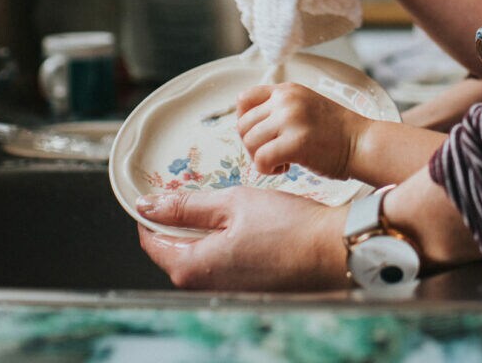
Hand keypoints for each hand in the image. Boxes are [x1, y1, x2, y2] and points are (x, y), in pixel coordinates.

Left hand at [136, 188, 348, 290]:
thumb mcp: (232, 202)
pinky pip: (220, 263)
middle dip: (178, 221)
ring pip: (198, 255)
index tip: (160, 192)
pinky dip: (222, 241)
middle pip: (173, 250)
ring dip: (202, 230)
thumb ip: (186, 205)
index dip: (152, 213)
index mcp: (193, 266)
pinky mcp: (245, 287)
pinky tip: (242, 224)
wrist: (332, 250)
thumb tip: (148, 205)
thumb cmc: (288, 227)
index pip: (151, 240)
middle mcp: (205, 285)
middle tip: (196, 192)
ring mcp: (226, 289)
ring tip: (224, 205)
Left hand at [236, 82, 371, 178]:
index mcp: (287, 90)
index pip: (243, 99)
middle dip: (252, 145)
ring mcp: (291, 119)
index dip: (245, 121)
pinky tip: (286, 168)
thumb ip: (279, 110)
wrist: (363, 143)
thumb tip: (248, 127)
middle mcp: (286, 100)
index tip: (261, 135)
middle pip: (243, 125)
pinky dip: (267, 170)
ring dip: (260, 158)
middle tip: (273, 154)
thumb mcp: (305, 107)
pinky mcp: (296, 142)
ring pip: (250, 143)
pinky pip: (261, 160)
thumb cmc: (335, 133)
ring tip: (282, 162)